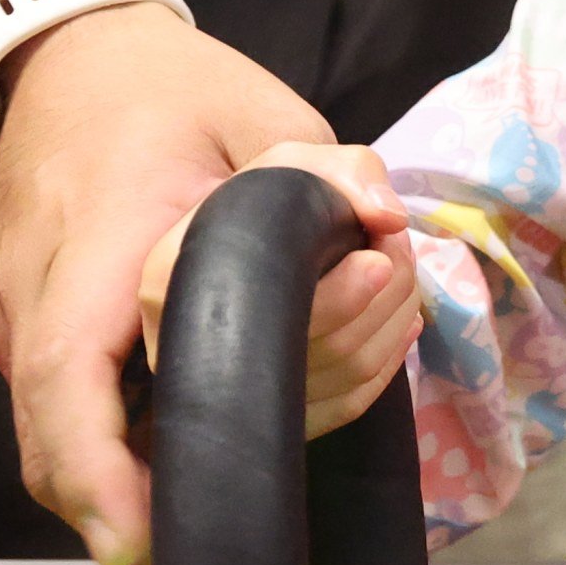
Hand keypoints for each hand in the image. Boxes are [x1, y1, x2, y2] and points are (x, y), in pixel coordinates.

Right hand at [0, 5, 328, 564]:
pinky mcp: (40, 344)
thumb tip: (383, 220)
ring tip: (319, 376)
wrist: (63, 61)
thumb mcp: (259, 107)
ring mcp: (25, 330)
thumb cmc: (163, 92)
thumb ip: (326, 166)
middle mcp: (40, 302)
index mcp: (93, 243)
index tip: (142, 543)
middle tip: (308, 420)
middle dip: (183, 476)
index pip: (71, 378)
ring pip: (87, 445)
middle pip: (70, 446)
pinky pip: (97, 416)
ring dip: (196, 450)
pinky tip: (271, 390)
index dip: (100, 474)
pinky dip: (173, 429)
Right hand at [138, 143, 425, 456]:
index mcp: (168, 279)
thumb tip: (388, 219)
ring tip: (395, 270)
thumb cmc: (256, 183)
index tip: (379, 263)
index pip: (255, 315)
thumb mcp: (288, 153)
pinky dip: (387, 358)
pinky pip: (345, 404)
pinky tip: (396, 318)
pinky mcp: (267, 411)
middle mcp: (184, 348)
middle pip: (317, 349)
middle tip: (394, 252)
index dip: (335, 299)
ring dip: (391, 320)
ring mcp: (228, 387)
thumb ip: (343, 172)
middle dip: (380, 297)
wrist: (236, 213)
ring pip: (340, 377)